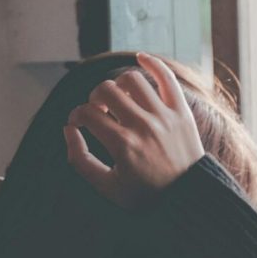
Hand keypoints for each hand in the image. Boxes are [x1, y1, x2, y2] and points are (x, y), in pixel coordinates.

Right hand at [63, 52, 204, 207]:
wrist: (188, 198)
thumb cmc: (145, 195)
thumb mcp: (106, 187)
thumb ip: (80, 159)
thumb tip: (68, 129)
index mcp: (122, 145)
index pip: (87, 113)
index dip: (76, 116)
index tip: (79, 123)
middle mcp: (143, 126)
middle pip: (106, 90)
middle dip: (94, 98)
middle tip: (98, 112)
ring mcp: (164, 116)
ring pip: (131, 79)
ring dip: (117, 85)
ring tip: (118, 99)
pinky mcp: (181, 111)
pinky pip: (166, 77)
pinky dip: (152, 62)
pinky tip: (141, 58)